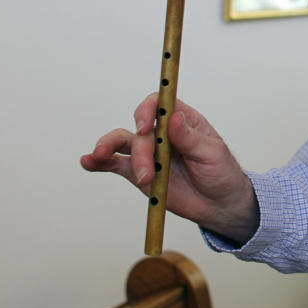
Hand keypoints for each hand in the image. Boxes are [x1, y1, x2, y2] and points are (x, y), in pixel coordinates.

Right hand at [80, 94, 259, 244]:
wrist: (218, 203)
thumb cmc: (220, 171)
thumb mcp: (212, 153)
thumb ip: (190, 138)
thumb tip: (174, 117)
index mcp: (182, 120)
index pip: (159, 103)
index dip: (147, 109)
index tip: (143, 125)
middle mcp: (161, 132)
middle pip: (139, 129)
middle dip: (139, 150)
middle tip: (146, 174)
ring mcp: (148, 152)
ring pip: (121, 142)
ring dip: (108, 148)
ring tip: (99, 158)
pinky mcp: (138, 172)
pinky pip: (115, 164)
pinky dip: (99, 162)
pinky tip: (87, 162)